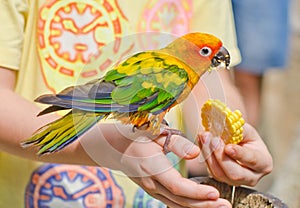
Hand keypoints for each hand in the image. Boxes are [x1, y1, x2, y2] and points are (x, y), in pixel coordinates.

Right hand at [80, 123, 231, 206]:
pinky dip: (186, 203)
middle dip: (204, 205)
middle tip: (227, 206)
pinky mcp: (150, 187)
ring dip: (198, 207)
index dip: (197, 193)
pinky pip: (170, 200)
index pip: (178, 187)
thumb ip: (174, 142)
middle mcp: (151, 182)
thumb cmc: (131, 135)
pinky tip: (199, 203)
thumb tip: (195, 152)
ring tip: (218, 207)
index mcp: (152, 167)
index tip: (216, 194)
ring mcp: (149, 188)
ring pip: (176, 203)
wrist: (108, 145)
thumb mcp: (151, 132)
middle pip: (180, 200)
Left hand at [199, 123, 272, 186]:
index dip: (239, 154)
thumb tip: (224, 125)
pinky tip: (201, 141)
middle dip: (221, 156)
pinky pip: (210, 170)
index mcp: (263, 163)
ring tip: (204, 137)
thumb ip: (238, 129)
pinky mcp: (221, 179)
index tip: (228, 147)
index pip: (252, 160)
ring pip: (219, 173)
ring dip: (209, 154)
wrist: (238, 144)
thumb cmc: (245, 137)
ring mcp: (235, 181)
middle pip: (235, 173)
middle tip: (212, 140)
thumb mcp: (246, 130)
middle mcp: (251, 177)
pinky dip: (205, 155)